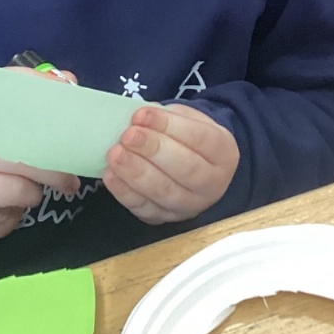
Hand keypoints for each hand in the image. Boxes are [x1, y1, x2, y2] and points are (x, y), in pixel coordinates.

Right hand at [0, 70, 82, 277]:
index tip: (74, 102)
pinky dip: (33, 194)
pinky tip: (33, 196)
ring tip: (67, 182)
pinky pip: (17, 188)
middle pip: (22, 121)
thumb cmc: (3, 166)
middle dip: (58, 138)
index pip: (14, 80)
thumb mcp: (20, 134)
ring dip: (53, 173)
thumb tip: (70, 81)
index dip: (47, 88)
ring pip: (22, 158)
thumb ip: (42, 107)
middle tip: (81, 152)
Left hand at [105, 103, 238, 224]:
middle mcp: (212, 183)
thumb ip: (166, 117)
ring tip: (115, 154)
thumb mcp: (186, 118)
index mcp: (223, 151)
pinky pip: (145, 209)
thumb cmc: (186, 137)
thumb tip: (137, 119)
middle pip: (186, 169)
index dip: (169, 126)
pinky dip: (125, 193)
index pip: (200, 138)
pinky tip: (111, 175)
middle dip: (153, 150)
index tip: (141, 115)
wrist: (193, 166)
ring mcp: (189, 205)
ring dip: (136, 172)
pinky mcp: (165, 218)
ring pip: (164, 192)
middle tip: (129, 136)